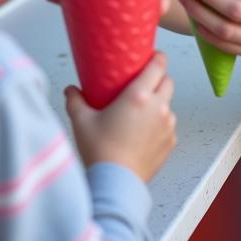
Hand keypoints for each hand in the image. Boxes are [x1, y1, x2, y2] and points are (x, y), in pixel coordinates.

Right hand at [65, 53, 176, 182]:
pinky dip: (159, 125)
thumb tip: (70, 90)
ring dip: (159, 104)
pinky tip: (143, 133)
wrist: (115, 184)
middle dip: (158, 79)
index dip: (157, 57)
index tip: (152, 57)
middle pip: (168, 81)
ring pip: (169, 104)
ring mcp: (167, 125)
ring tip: (140, 113)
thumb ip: (75, 101)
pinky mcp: (170, 142)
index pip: (159, 65)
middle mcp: (158, 107)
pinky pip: (168, 126)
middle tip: (143, 85)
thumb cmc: (99, 152)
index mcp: (139, 96)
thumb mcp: (82, 121)